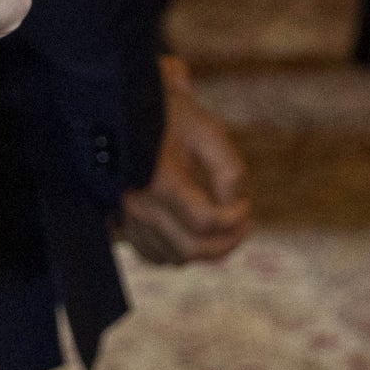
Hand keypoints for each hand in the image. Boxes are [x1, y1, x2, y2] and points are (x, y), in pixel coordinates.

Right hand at [121, 56, 250, 264]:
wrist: (128, 112)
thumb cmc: (171, 119)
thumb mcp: (207, 133)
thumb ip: (227, 170)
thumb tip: (234, 204)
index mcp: (160, 180)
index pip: (204, 221)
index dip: (234, 219)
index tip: (246, 204)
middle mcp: (139, 205)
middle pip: (190, 248)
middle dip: (226, 243)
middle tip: (243, 225)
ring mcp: (128, 218)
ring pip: (174, 258)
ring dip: (205, 251)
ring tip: (224, 228)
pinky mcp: (124, 224)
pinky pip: (154, 256)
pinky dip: (179, 252)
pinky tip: (194, 234)